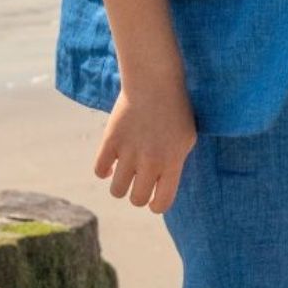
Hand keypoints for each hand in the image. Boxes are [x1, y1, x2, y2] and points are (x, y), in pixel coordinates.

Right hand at [93, 75, 197, 213]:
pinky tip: (111, 163)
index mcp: (172, 162)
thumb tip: (162, 188)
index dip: (156, 205)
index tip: (154, 199)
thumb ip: (175, 165)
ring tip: (125, 173)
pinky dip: (104, 170)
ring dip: (120, 185)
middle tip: (139, 182)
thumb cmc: (175, 110)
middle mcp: (150, 161)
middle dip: (138, 195)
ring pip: (117, 191)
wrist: (154, 81)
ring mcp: (129, 151)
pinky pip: (99, 170)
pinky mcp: (110, 140)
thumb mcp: (187, 139)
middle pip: (137, 199)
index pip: (162, 203)